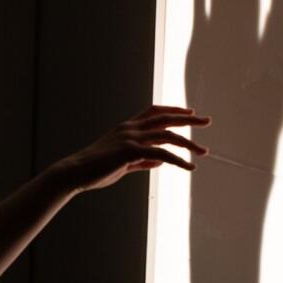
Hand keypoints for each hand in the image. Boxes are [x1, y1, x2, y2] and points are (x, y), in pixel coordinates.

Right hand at [53, 105, 211, 194]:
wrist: (75, 172)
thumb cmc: (96, 169)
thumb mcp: (122, 163)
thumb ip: (141, 159)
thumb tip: (159, 160)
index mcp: (127, 127)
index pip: (154, 111)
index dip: (173, 110)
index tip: (190, 112)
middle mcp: (130, 128)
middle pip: (165, 117)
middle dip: (188, 119)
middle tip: (207, 121)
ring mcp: (130, 138)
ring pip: (167, 135)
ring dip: (188, 143)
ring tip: (203, 152)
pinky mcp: (130, 151)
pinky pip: (161, 154)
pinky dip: (178, 160)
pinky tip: (189, 167)